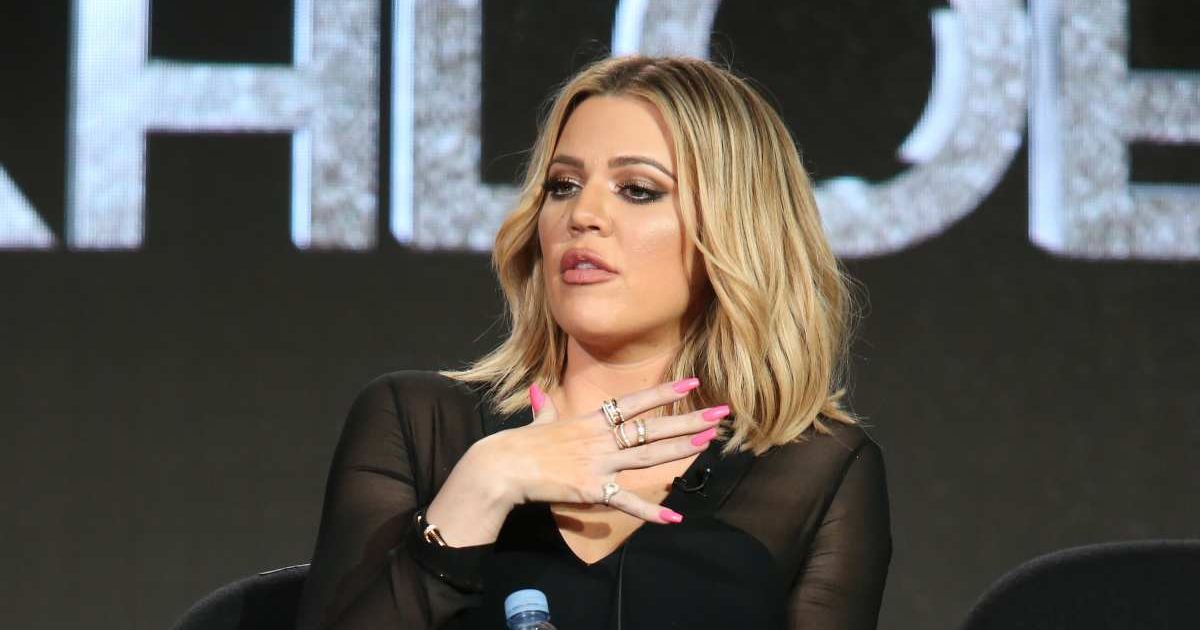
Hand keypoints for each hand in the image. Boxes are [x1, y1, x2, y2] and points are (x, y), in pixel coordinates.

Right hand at [475, 377, 728, 524]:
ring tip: (708, 442)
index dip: (664, 393)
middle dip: (688, 420)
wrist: (502, 467)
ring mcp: (598, 463)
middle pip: (652, 428)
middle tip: (720, 414)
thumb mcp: (538, 420)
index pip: (635, 403)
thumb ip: (544, 407)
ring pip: (647, 456)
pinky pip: (626, 501)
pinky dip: (650, 511)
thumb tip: (537, 390)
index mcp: (591, 421)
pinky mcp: (592, 490)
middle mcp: (600, 438)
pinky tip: (673, 517)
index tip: (692, 382)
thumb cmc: (519, 444)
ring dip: (680, 450)